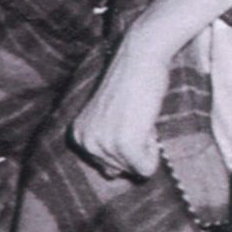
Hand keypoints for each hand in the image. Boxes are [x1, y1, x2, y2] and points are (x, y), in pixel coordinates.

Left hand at [71, 43, 171, 179]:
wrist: (140, 57)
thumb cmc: (130, 83)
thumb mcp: (108, 118)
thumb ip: (105, 147)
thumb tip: (109, 174)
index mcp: (77, 136)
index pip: (108, 167)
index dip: (125, 143)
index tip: (124, 117)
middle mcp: (84, 142)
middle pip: (122, 170)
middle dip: (136, 146)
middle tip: (134, 115)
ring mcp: (102, 144)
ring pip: (135, 170)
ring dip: (145, 145)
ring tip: (139, 115)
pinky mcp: (124, 144)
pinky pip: (146, 169)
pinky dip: (153, 151)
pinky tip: (145, 122)